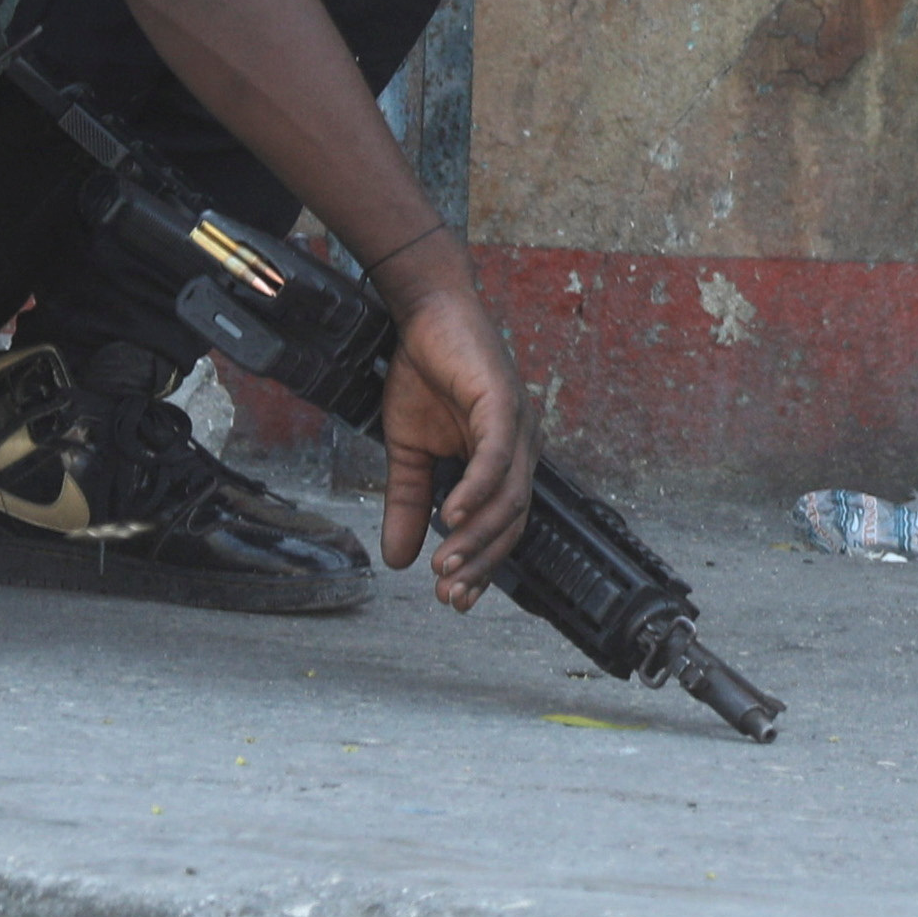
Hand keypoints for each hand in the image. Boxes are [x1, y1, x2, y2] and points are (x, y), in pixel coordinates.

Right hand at [370, 266, 533, 607]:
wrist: (423, 316)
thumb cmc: (424, 375)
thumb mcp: (408, 452)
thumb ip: (408, 504)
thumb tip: (396, 561)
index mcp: (503, 461)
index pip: (501, 526)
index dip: (481, 565)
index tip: (454, 600)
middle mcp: (521, 449)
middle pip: (512, 521)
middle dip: (481, 562)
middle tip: (450, 594)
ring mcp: (517, 426)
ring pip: (509, 496)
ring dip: (477, 535)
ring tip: (446, 564)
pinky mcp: (504, 402)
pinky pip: (496, 456)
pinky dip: (477, 489)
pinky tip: (453, 516)